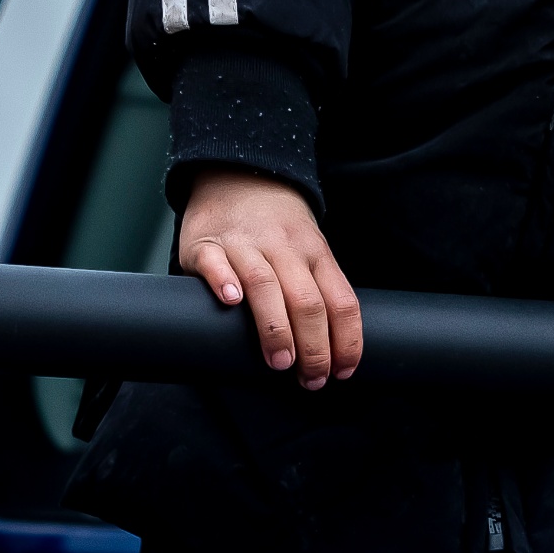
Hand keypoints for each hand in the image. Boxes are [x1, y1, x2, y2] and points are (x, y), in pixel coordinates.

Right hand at [176, 167, 362, 388]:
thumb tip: (334, 351)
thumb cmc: (277, 228)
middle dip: (313, 346)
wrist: (236, 174)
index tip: (342, 372)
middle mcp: (284, 248)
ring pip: (265, 284)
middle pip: (306, 300)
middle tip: (310, 379)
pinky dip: (224, 282)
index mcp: (315, 253)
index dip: (346, 341)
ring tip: (278, 361)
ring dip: (275, 328)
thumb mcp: (309, 249)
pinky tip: (231, 303)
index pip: (341, 301)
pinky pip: (216, 263)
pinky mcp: (206, 243)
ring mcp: (244, 243)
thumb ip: (319, 290)